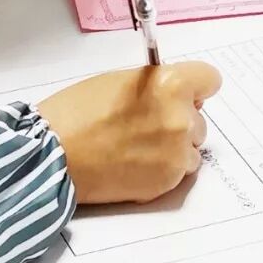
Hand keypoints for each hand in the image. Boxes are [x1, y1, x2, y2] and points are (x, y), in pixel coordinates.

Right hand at [38, 61, 220, 206]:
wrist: (52, 156)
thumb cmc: (74, 113)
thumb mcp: (118, 81)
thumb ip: (153, 85)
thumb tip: (174, 96)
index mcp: (170, 85)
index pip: (210, 80)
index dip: (195, 86)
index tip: (185, 93)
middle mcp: (181, 119)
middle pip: (199, 118)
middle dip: (178, 120)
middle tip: (145, 124)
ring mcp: (177, 153)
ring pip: (191, 148)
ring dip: (173, 147)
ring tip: (136, 147)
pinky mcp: (168, 182)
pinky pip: (179, 171)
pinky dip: (162, 169)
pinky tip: (133, 164)